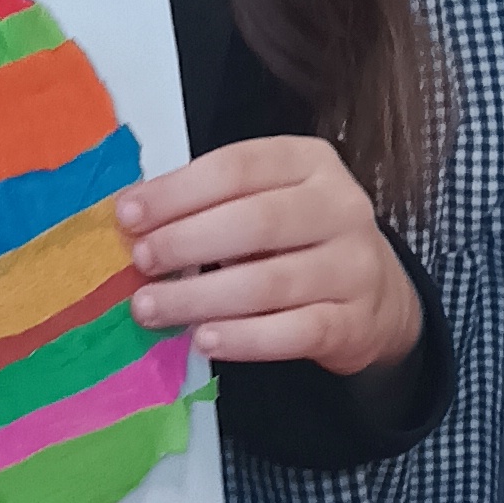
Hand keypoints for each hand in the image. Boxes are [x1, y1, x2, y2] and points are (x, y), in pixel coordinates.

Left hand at [120, 139, 419, 375]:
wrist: (375, 297)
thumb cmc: (300, 241)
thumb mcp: (268, 201)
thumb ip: (213, 203)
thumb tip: (134, 220)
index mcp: (310, 162)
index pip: (238, 167)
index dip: (178, 191)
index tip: (128, 215)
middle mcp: (340, 207)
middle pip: (256, 221)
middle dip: (186, 242)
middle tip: (141, 263)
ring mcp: (354, 266)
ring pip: (270, 282)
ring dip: (201, 297)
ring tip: (151, 308)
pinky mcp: (355, 321)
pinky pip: (295, 332)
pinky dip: (245, 338)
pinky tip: (204, 339)